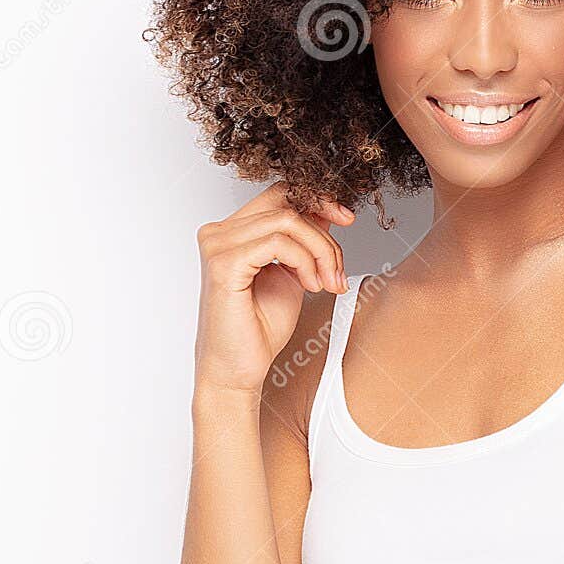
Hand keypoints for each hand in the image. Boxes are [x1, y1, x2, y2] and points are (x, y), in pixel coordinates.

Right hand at [192, 183, 353, 399]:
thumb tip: (325, 211)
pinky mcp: (224, 264)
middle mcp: (219, 232)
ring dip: (320, 251)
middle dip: (324, 233)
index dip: (316, 200)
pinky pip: (277, 243)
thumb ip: (303, 242)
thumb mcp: (292, 272)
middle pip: (286, 203)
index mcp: (231, 231)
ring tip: (327, 282)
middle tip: (338, 270)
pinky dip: (304, 261)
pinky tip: (310, 285)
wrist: (238, 370)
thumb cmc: (258, 328)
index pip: (278, 194)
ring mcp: (218, 246)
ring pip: (287, 221)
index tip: (346, 219)